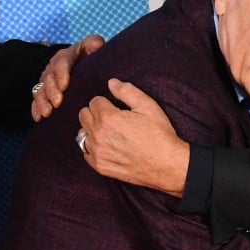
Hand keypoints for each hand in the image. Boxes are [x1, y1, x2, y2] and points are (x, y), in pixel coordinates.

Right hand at [31, 34, 104, 121]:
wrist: (78, 64)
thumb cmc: (88, 57)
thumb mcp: (92, 47)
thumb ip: (94, 44)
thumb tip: (96, 46)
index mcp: (65, 55)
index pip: (62, 62)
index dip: (61, 74)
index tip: (64, 86)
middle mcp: (53, 67)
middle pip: (49, 78)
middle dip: (51, 91)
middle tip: (57, 103)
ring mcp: (46, 80)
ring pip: (40, 89)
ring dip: (42, 101)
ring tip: (47, 113)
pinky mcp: (43, 91)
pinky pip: (36, 99)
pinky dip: (36, 109)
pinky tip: (38, 118)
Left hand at [77, 78, 189, 194]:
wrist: (167, 165)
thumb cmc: (159, 135)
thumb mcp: (148, 106)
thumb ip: (126, 91)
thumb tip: (111, 82)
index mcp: (108, 118)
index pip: (94, 101)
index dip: (106, 102)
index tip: (116, 108)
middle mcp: (98, 135)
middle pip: (84, 115)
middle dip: (95, 113)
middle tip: (111, 118)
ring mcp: (97, 152)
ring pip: (83, 133)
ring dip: (93, 130)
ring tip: (110, 132)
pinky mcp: (100, 166)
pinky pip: (85, 152)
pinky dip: (92, 147)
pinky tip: (106, 146)